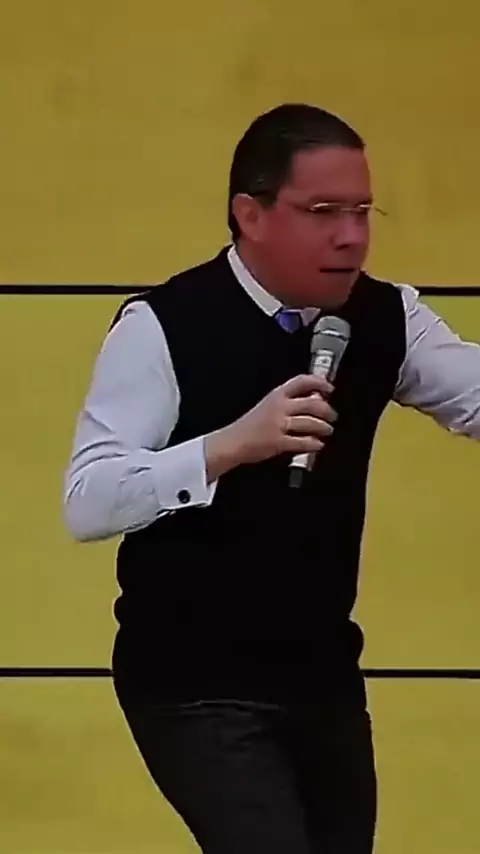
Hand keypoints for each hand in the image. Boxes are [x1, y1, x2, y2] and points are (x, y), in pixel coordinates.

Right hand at [204, 374, 336, 479]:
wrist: (233, 442)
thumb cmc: (250, 426)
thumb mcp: (267, 405)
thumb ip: (288, 402)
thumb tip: (314, 401)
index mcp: (276, 395)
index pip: (302, 381)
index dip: (319, 383)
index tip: (329, 388)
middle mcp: (279, 407)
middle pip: (312, 404)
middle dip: (327, 411)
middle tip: (332, 415)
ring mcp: (279, 425)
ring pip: (311, 423)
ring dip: (324, 428)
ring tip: (327, 430)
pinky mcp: (279, 442)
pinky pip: (303, 442)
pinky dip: (314, 444)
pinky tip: (318, 444)